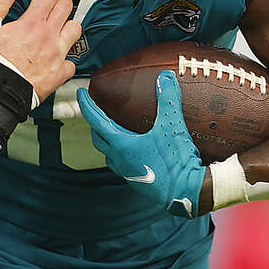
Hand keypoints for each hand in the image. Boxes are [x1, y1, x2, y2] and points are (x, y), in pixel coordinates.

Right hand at [0, 0, 81, 102]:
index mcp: (31, 24)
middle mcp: (48, 36)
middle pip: (67, 6)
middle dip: (61, 0)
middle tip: (54, 4)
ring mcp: (57, 55)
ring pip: (76, 29)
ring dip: (68, 25)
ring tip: (59, 28)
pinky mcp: (60, 73)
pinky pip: (72, 61)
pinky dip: (65, 59)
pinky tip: (56, 59)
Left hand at [77, 71, 205, 217]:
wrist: (187, 191)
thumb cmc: (177, 161)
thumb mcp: (172, 125)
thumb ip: (168, 99)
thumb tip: (166, 78)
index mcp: (121, 144)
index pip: (96, 120)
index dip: (87, 105)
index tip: (81, 94)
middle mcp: (119, 158)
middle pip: (98, 137)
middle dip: (94, 122)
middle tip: (96, 110)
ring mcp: (126, 171)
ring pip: (107, 152)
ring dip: (106, 138)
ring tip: (112, 128)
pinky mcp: (136, 179)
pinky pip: (120, 162)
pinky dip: (119, 151)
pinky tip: (132, 147)